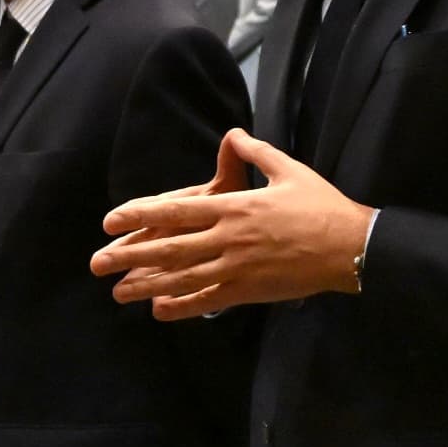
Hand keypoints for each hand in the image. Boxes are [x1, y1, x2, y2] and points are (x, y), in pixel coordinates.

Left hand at [92, 129, 369, 318]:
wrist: (349, 245)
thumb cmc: (321, 206)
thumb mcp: (289, 170)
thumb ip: (256, 154)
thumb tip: (233, 134)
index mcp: (235, 206)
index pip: (176, 211)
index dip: (139, 216)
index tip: (110, 222)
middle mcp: (229, 237)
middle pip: (169, 248)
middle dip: (129, 256)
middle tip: (97, 263)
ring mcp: (237, 267)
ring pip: (182, 278)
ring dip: (146, 285)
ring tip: (117, 292)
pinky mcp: (250, 290)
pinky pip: (209, 301)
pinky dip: (182, 308)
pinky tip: (159, 312)